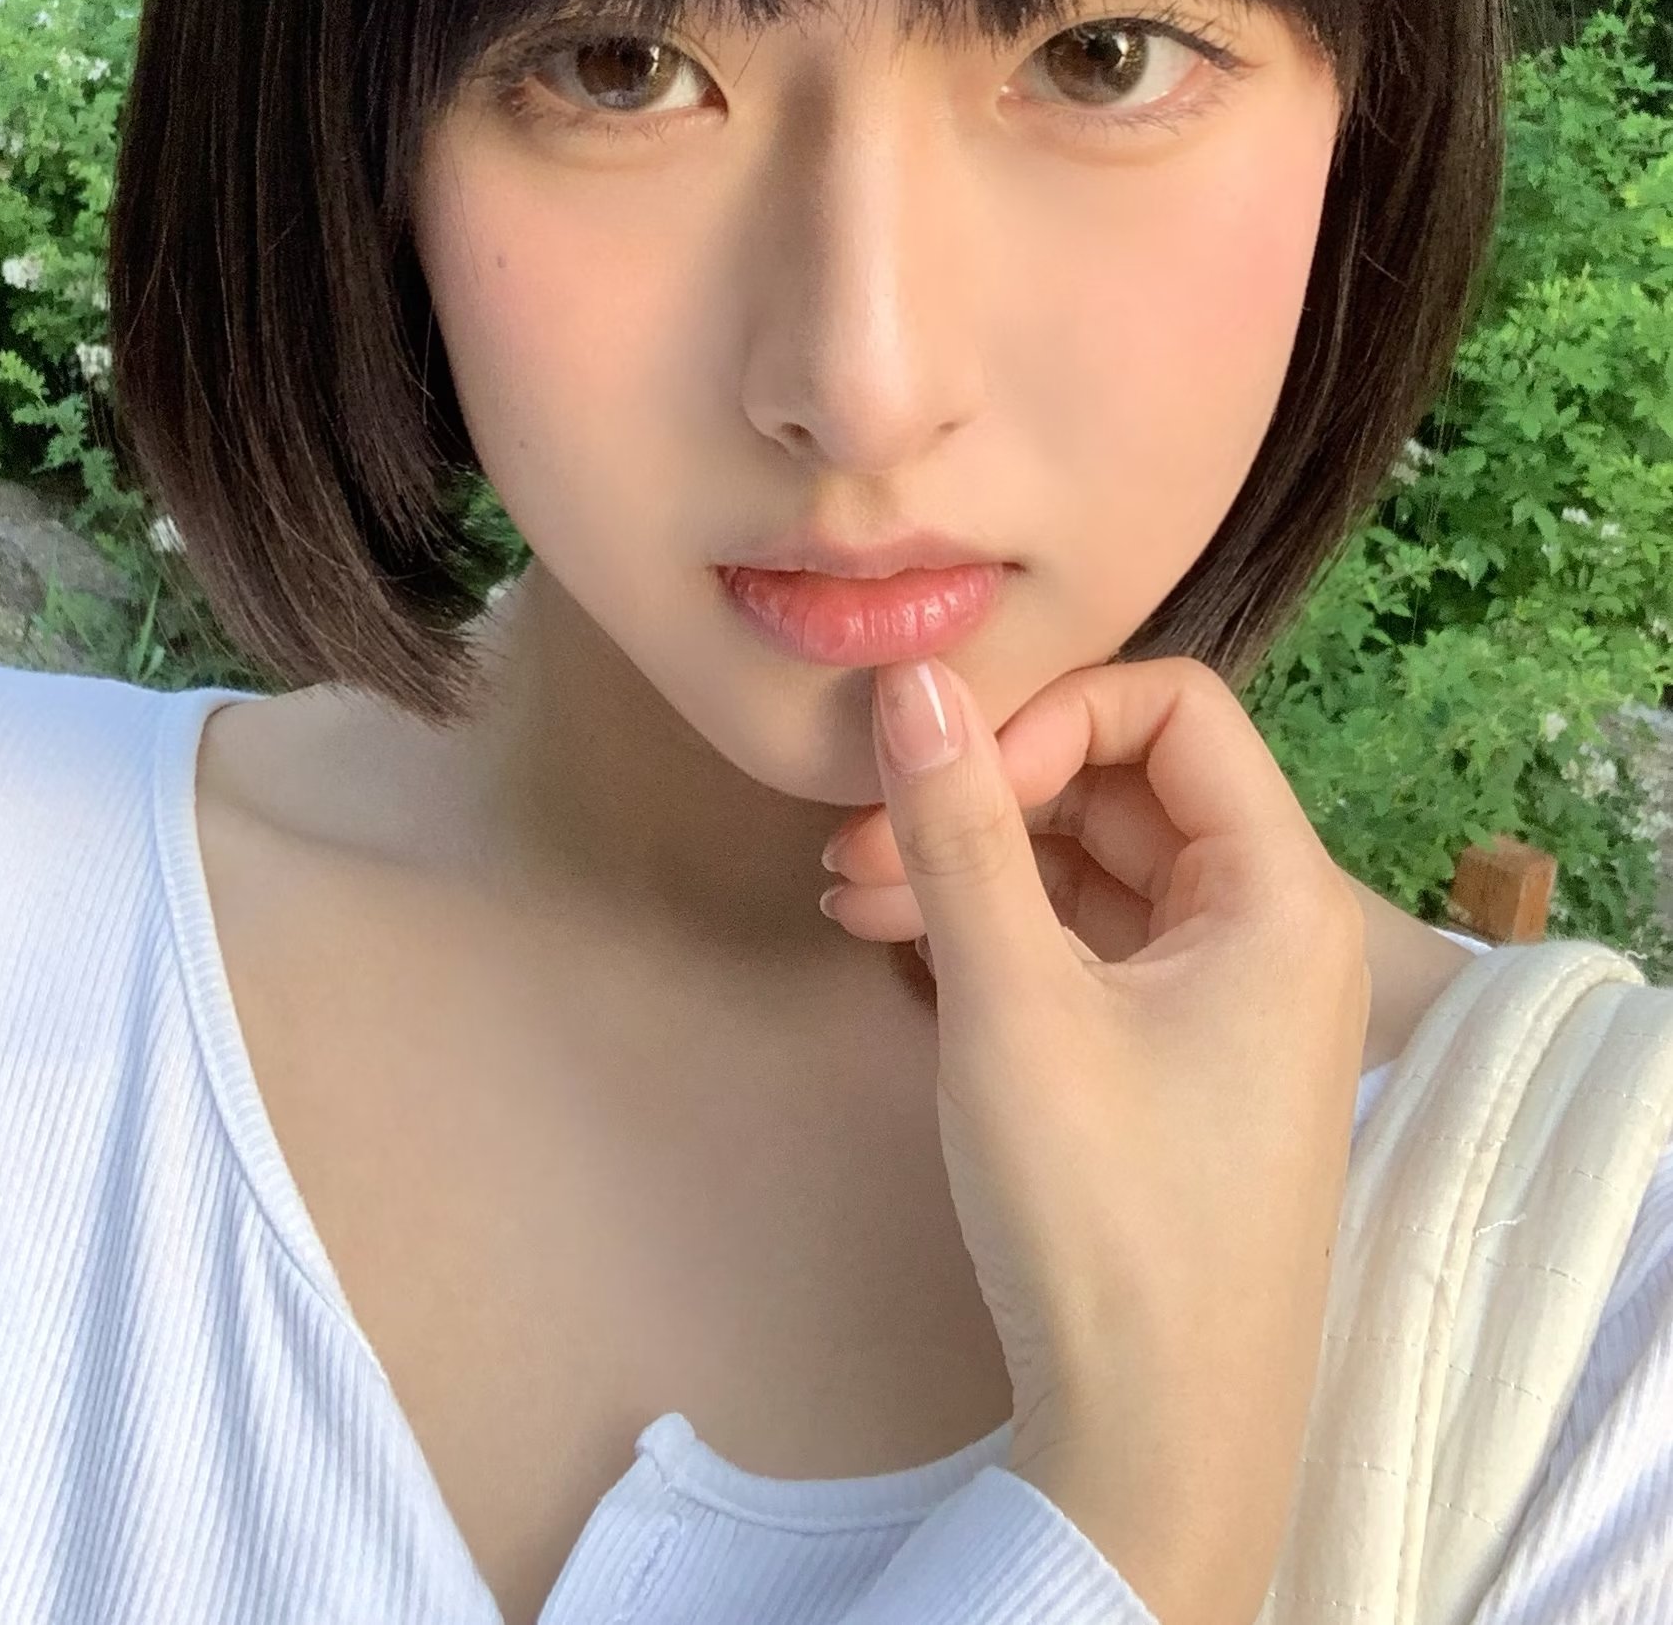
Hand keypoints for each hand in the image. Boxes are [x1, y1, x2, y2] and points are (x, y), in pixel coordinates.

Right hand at [822, 655, 1370, 1624]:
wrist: (1155, 1449)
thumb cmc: (1107, 1214)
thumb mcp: (1014, 1004)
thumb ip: (960, 827)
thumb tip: (914, 675)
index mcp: (1280, 892)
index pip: (1173, 708)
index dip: (1049, 720)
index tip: (941, 784)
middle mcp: (1271, 929)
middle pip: (1122, 786)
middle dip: (983, 797)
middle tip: (851, 845)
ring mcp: (1225, 1001)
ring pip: (1089, 871)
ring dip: (970, 866)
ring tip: (844, 901)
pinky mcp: (1176, 1063)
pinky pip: (1085, 948)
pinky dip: (994, 934)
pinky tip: (893, 946)